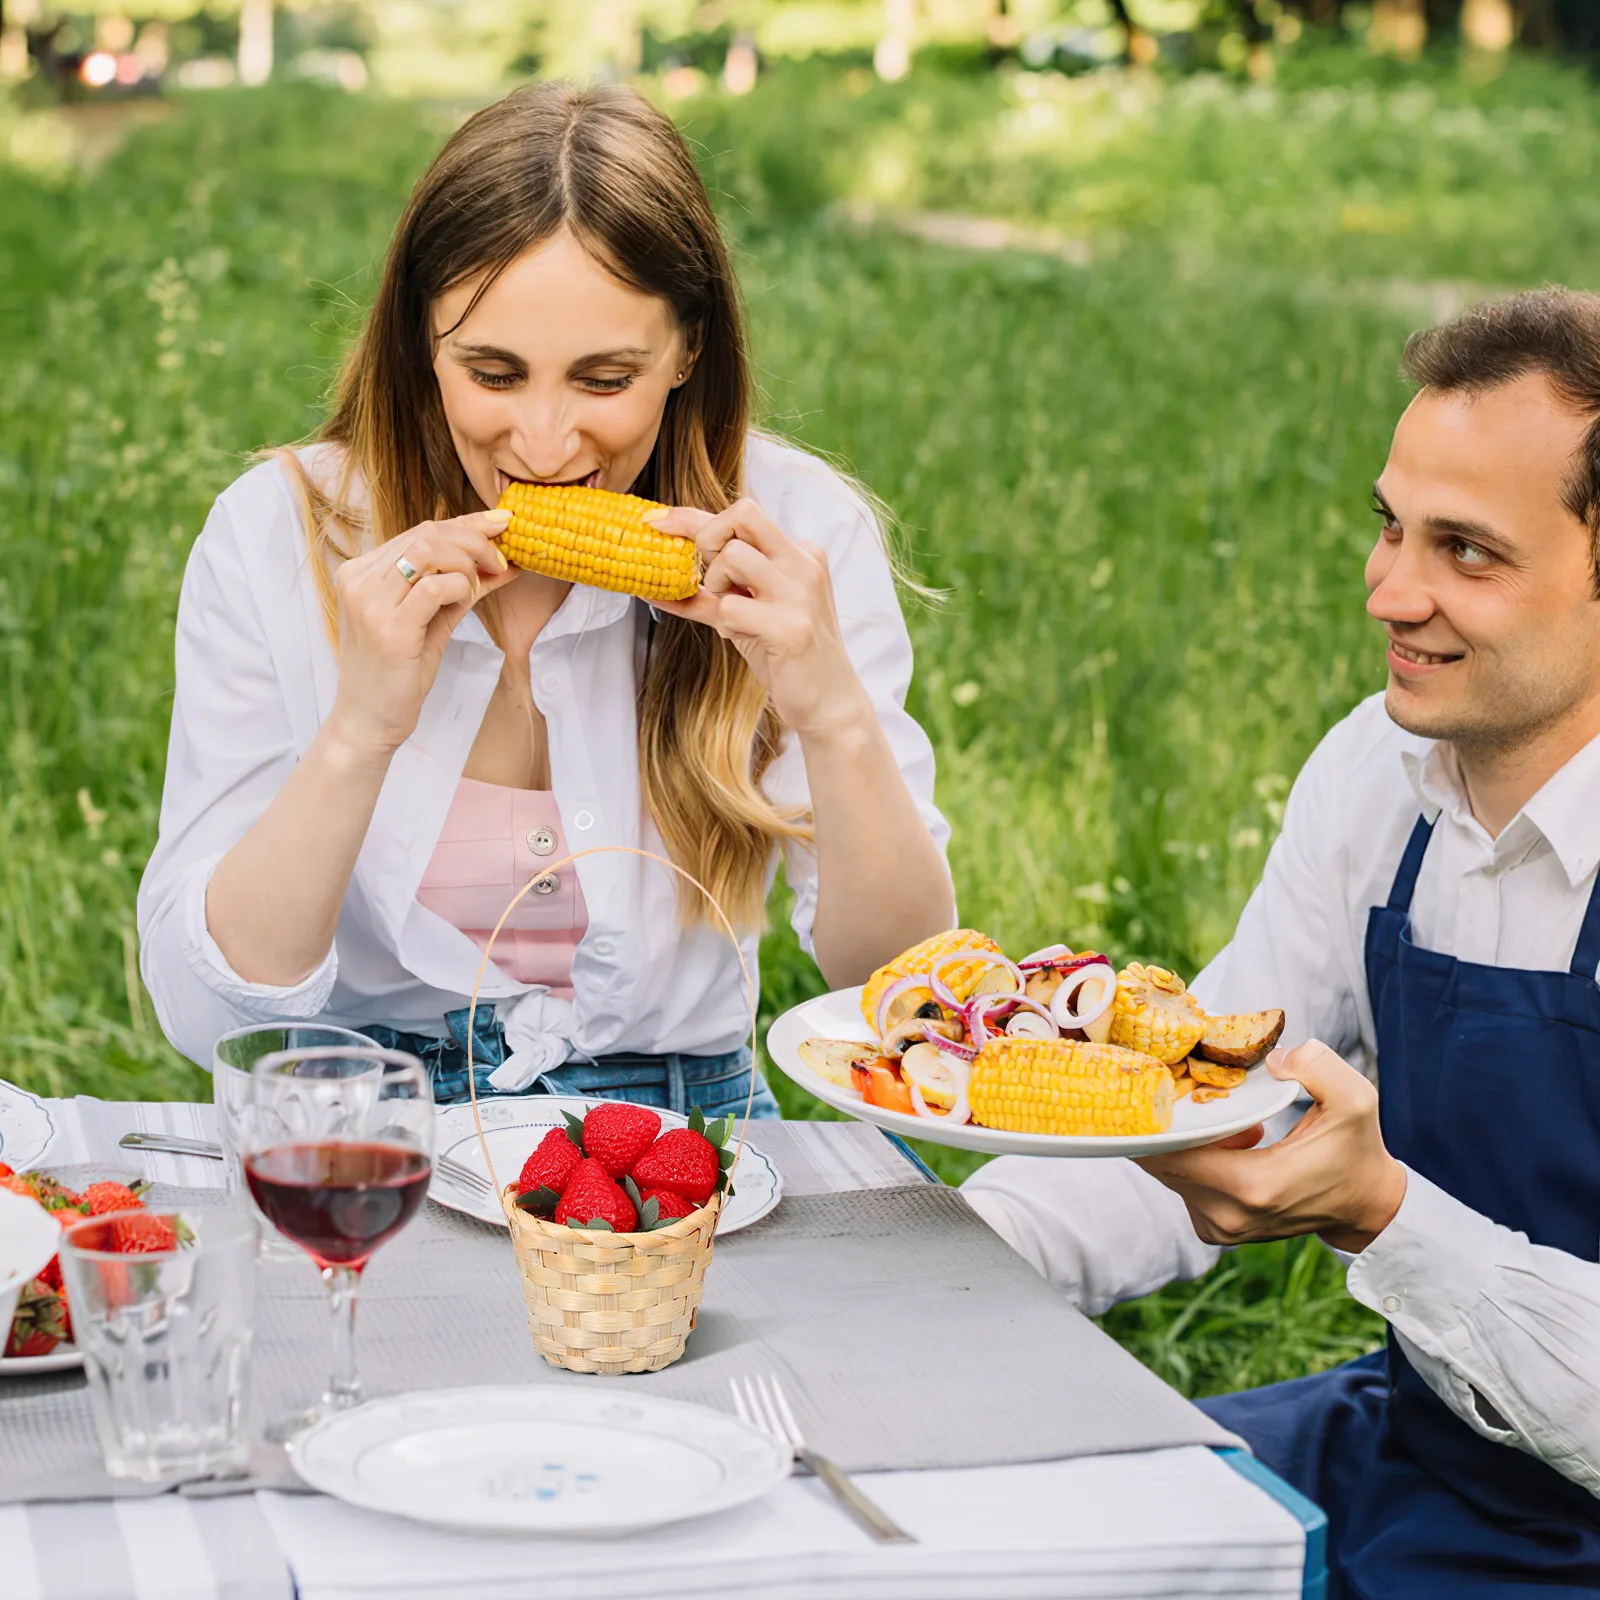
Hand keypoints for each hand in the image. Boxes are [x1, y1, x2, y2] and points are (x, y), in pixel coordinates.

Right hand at [325, 509, 518, 756]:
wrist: (369, 721)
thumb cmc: (397, 673)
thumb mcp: (431, 620)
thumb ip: (460, 588)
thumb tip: (505, 562)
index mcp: (362, 572)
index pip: (419, 531)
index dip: (465, 523)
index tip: (501, 523)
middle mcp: (359, 579)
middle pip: (426, 533)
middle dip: (474, 540)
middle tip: (500, 560)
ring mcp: (369, 601)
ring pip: (429, 551)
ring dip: (468, 560)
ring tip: (484, 580)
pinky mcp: (387, 627)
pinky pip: (434, 587)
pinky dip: (460, 588)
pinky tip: (466, 601)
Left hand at [645, 500, 870, 738]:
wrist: (828, 702)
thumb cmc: (786, 655)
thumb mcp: (750, 612)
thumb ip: (712, 593)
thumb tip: (658, 584)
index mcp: (799, 553)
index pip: (741, 515)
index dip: (690, 516)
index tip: (656, 522)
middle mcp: (803, 564)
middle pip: (742, 515)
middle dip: (707, 538)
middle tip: (707, 577)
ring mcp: (799, 594)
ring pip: (733, 557)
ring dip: (716, 586)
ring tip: (731, 614)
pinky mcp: (790, 627)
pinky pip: (730, 608)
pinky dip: (725, 624)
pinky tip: (743, 637)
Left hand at [1135, 1041, 1407, 1252]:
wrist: (1365, 1207)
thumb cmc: (1357, 1151)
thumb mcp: (1354, 1098)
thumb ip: (1317, 1065)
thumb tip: (1270, 1059)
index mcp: (1255, 1185)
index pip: (1170, 1153)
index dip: (1155, 1118)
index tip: (1159, 1084)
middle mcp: (1229, 1214)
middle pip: (1160, 1162)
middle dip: (1163, 1124)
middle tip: (1180, 1087)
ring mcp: (1221, 1228)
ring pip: (1170, 1173)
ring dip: (1182, 1140)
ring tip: (1220, 1115)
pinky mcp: (1218, 1230)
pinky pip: (1184, 1186)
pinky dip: (1193, 1159)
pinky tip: (1229, 1140)